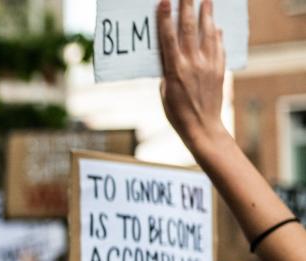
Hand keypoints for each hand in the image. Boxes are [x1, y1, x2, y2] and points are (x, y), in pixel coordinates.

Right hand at [157, 0, 226, 151]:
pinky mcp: (219, 69)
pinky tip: (216, 26)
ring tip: (207, 0)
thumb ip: (167, 70)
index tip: (164, 1)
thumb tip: (171, 54)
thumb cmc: (176, 112)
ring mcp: (208, 65)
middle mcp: (193, 63)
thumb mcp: (163, 90)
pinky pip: (219, 47)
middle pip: (189, 29)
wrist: (202, 126)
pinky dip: (217, 35)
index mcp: (174, 69)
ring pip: (208, 34)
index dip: (165, 18)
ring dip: (206, 15)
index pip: (168, 37)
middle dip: (188, 8)